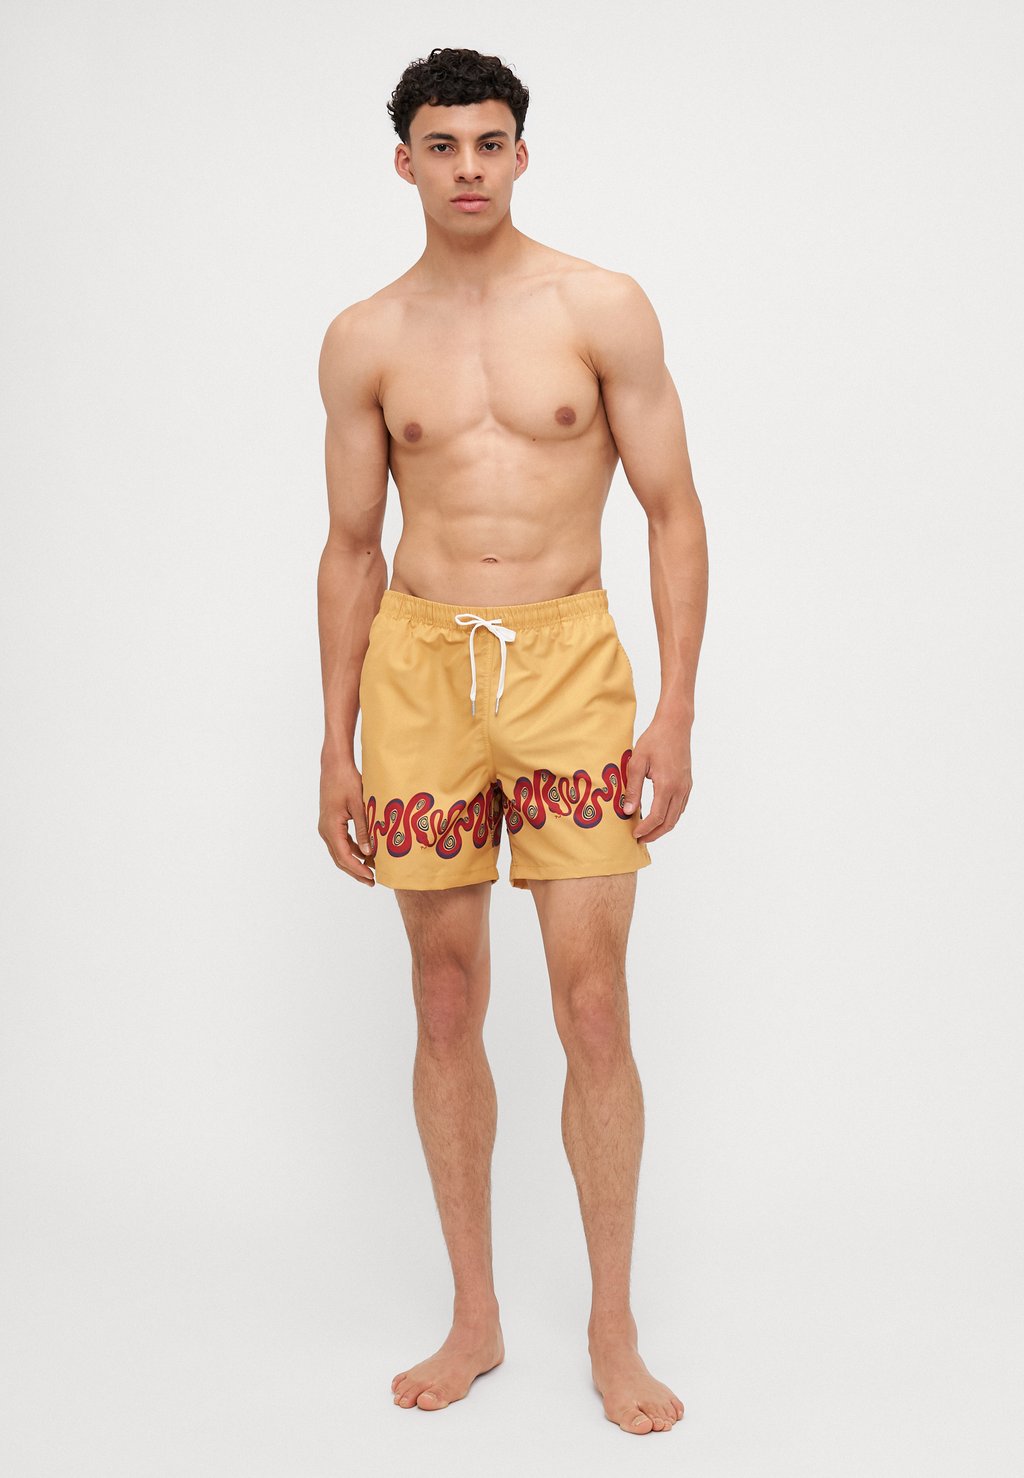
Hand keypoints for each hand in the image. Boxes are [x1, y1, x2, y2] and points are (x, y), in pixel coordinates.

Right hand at [319, 757, 375, 886]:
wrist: (334, 766)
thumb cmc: (347, 781)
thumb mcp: (359, 806)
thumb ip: (364, 830)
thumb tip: (368, 853)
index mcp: (331, 828)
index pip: (345, 856)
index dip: (358, 869)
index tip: (371, 878)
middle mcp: (325, 830)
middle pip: (340, 858)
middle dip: (355, 871)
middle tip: (372, 882)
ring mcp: (326, 827)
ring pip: (339, 851)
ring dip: (354, 862)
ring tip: (370, 871)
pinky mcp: (330, 822)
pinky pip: (340, 842)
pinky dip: (352, 850)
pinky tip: (365, 854)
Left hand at [621, 716, 692, 843]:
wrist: (675, 725)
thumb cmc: (654, 740)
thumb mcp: (637, 763)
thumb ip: (633, 789)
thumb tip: (628, 811)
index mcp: (667, 785)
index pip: (657, 817)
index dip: (645, 829)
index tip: (634, 834)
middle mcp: (680, 789)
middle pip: (670, 822)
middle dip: (655, 834)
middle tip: (641, 839)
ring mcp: (686, 786)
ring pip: (677, 816)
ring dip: (663, 827)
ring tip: (648, 831)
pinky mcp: (688, 782)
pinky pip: (681, 806)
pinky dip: (671, 816)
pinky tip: (660, 816)